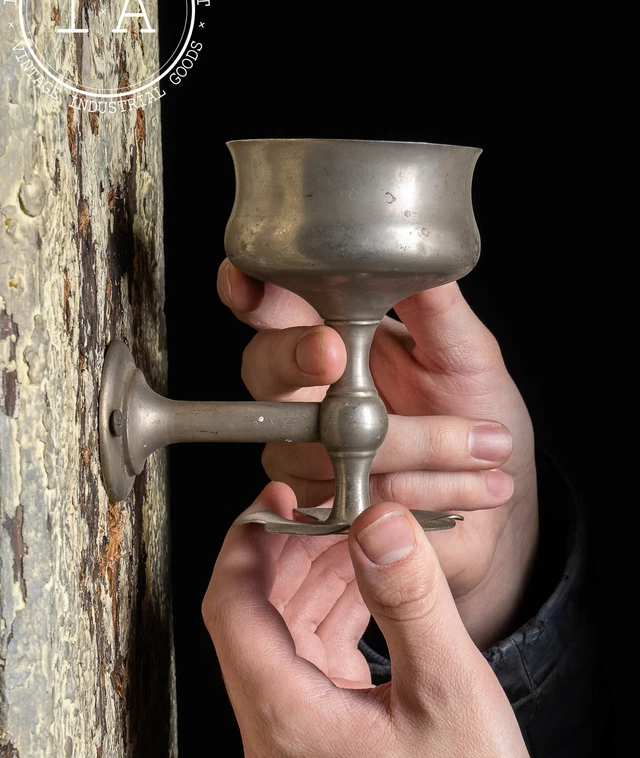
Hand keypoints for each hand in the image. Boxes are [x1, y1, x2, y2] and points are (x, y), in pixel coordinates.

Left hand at [202, 484, 539, 757]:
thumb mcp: (445, 686)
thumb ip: (407, 597)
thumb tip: (376, 521)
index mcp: (286, 719)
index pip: (231, 609)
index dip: (247, 543)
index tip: (276, 498)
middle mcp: (275, 730)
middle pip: (254, 615)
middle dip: (288, 552)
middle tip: (328, 508)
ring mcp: (295, 736)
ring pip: (282, 633)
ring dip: (313, 578)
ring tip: (355, 535)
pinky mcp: (321, 735)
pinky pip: (309, 656)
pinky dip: (332, 611)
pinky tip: (366, 583)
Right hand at [217, 262, 538, 648]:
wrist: (499, 484)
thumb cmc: (475, 406)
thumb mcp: (466, 350)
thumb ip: (434, 305)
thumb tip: (412, 252)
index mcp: (334, 333)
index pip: (273, 307)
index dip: (249, 291)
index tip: (247, 283)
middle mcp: (308, 389)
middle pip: (263, 367)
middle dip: (294, 357)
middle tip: (331, 352)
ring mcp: (307, 449)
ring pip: (315, 444)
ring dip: (411, 445)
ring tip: (482, 444)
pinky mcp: (325, 505)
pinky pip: (349, 498)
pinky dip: (420, 489)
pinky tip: (471, 486)